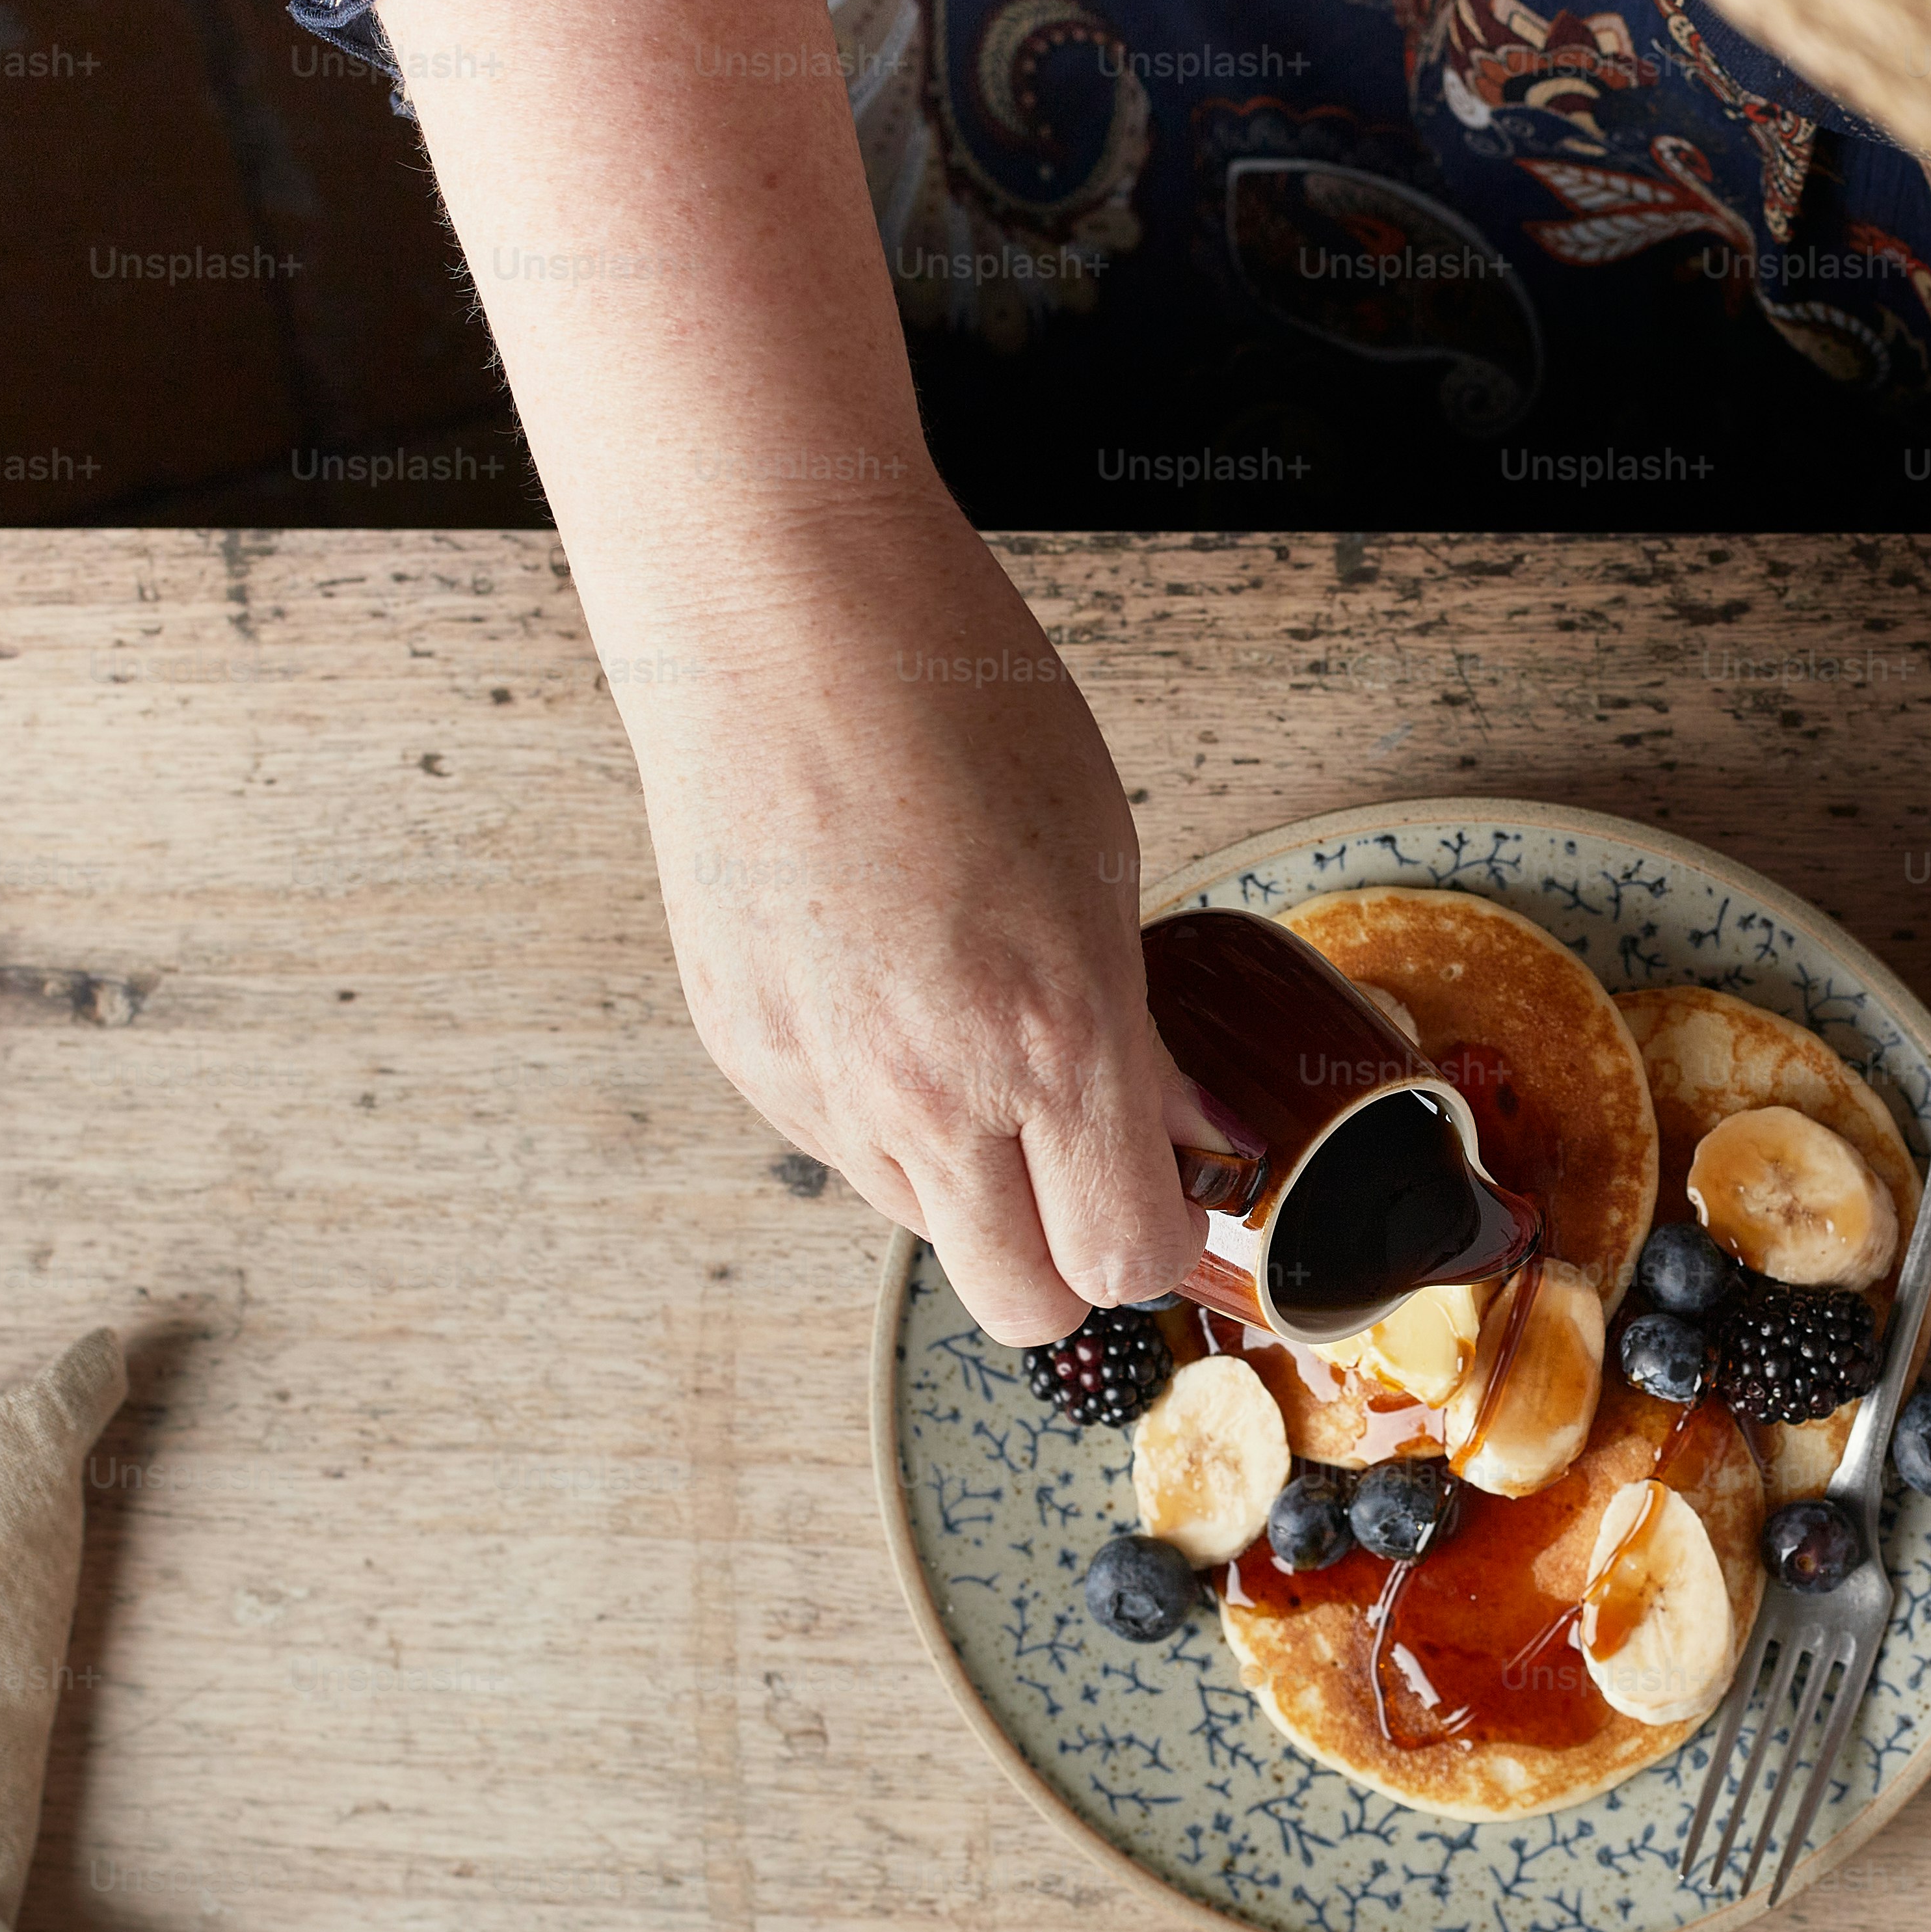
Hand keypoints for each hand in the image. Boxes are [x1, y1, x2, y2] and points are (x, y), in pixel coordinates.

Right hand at [629, 650, 1197, 1346]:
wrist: (781, 629)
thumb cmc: (957, 709)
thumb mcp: (1104, 863)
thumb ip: (1138, 1028)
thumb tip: (1187, 1125)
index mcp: (1052, 1040)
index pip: (1120, 1259)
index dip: (1157, 1244)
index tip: (1168, 1196)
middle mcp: (930, 1092)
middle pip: (1019, 1302)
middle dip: (1066, 1264)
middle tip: (1085, 1177)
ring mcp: (822, 1086)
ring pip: (925, 1226)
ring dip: (972, 1183)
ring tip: (981, 1051)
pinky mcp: (743, 1057)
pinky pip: (838, 1147)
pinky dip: (883, 1117)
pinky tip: (893, 1003)